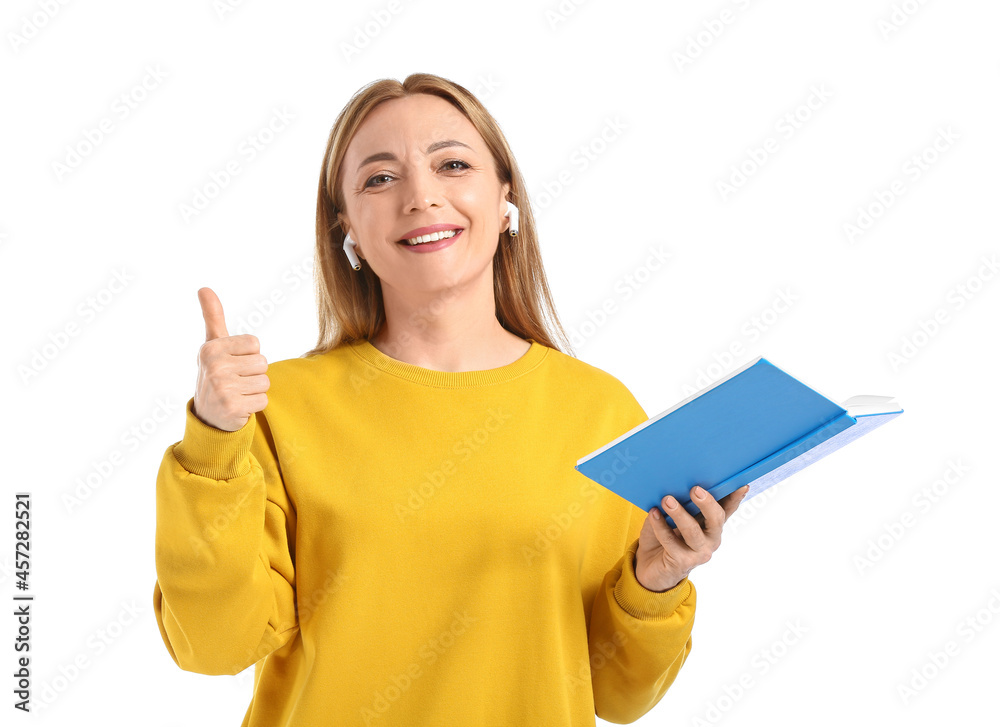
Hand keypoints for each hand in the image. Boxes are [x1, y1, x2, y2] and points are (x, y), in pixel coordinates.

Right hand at [192, 287, 269, 431]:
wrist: (207, 416)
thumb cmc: (216, 374)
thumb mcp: (213, 345)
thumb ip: (213, 316)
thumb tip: (204, 288)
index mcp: (210, 348)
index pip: (254, 344)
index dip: (249, 355)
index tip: (233, 364)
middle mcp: (214, 366)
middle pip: (262, 363)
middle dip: (253, 374)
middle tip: (235, 382)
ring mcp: (221, 388)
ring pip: (265, 382)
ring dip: (255, 390)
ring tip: (237, 393)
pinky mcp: (232, 407)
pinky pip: (263, 401)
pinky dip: (255, 406)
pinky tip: (238, 407)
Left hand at [634, 485, 749, 591]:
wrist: (650, 566)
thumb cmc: (665, 536)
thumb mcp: (675, 516)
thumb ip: (683, 502)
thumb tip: (679, 481)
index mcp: (711, 524)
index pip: (727, 508)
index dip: (735, 497)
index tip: (741, 485)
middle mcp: (711, 539)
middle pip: (716, 519)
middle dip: (707, 503)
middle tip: (695, 490)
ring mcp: (699, 552)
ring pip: (692, 531)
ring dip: (679, 514)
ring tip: (667, 500)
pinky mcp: (683, 562)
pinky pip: (671, 541)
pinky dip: (660, 526)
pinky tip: (653, 514)